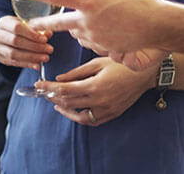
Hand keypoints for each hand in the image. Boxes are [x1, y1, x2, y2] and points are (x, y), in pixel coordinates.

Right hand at [0, 15, 52, 70]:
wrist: (6, 35)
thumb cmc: (20, 28)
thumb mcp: (27, 25)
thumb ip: (38, 29)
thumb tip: (48, 34)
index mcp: (3, 22)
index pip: (17, 28)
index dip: (31, 34)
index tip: (45, 39)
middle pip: (15, 41)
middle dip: (34, 47)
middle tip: (49, 50)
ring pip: (14, 54)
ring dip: (32, 57)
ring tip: (45, 58)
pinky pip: (14, 63)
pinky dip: (27, 64)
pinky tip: (37, 65)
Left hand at [21, 0, 169, 70]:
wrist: (160, 26)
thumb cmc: (143, 0)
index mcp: (89, 1)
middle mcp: (88, 21)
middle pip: (56, 24)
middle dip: (42, 25)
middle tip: (32, 25)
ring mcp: (95, 37)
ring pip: (77, 34)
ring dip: (78, 29)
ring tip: (96, 21)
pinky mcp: (103, 50)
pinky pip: (91, 43)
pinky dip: (93, 38)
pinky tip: (106, 32)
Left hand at [38, 57, 153, 125]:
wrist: (145, 74)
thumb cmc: (122, 64)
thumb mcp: (98, 62)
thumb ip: (77, 72)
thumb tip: (59, 79)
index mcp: (95, 86)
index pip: (65, 90)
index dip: (49, 88)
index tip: (39, 85)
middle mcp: (100, 101)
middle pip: (69, 102)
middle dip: (53, 97)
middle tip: (44, 91)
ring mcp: (107, 110)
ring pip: (79, 116)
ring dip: (65, 110)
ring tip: (56, 102)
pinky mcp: (112, 114)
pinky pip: (92, 121)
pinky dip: (80, 117)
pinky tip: (73, 109)